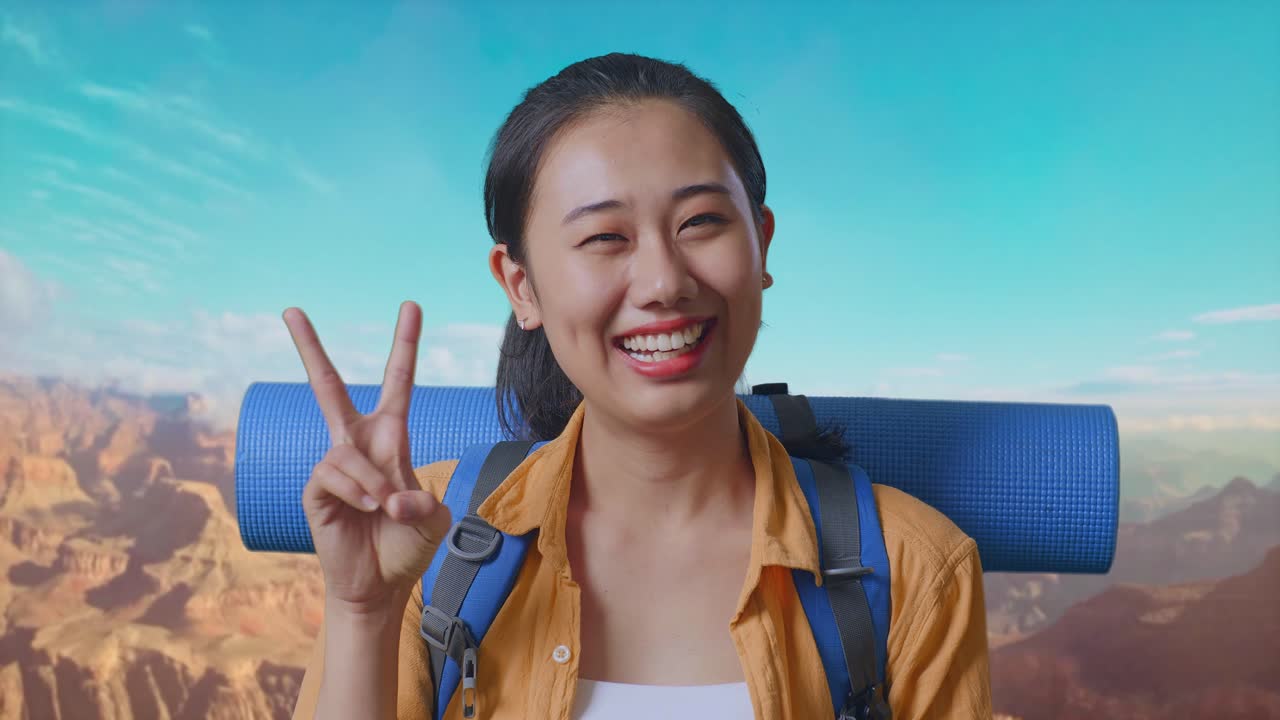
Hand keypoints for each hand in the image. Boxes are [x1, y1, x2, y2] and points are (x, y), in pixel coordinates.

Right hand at [284, 301, 451, 611]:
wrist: (381, 585)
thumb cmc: (407, 546)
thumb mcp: (434, 521)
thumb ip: (424, 503)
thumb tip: (391, 495)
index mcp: (391, 439)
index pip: (397, 383)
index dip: (404, 345)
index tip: (411, 306)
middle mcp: (356, 444)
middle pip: (327, 387)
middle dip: (309, 348)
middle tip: (290, 309)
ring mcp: (333, 466)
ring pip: (347, 454)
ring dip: (373, 484)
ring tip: (386, 510)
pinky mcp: (314, 489)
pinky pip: (333, 475)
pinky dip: (357, 492)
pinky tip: (366, 509)